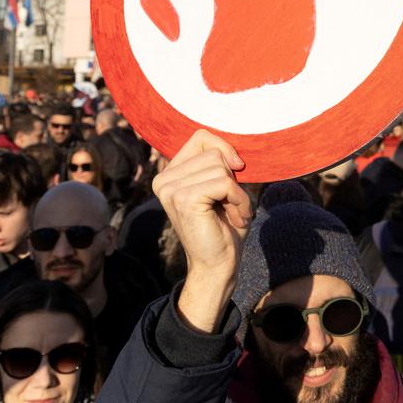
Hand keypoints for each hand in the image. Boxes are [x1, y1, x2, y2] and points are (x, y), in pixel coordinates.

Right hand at [153, 130, 248, 331]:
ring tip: (233, 213)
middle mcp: (164, 179)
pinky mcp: (184, 198)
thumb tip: (235, 141)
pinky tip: (236, 217)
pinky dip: (239, 199)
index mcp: (170, 173)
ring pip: (220, 167)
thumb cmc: (224, 226)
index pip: (201, 137)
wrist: (219, 265)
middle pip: (213, 152)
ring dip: (237, 193)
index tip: (237, 171)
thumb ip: (221, 161)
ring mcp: (170, 189)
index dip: (225, 149)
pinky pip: (224, 183)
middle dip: (233, 179)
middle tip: (232, 205)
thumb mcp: (223, 185)